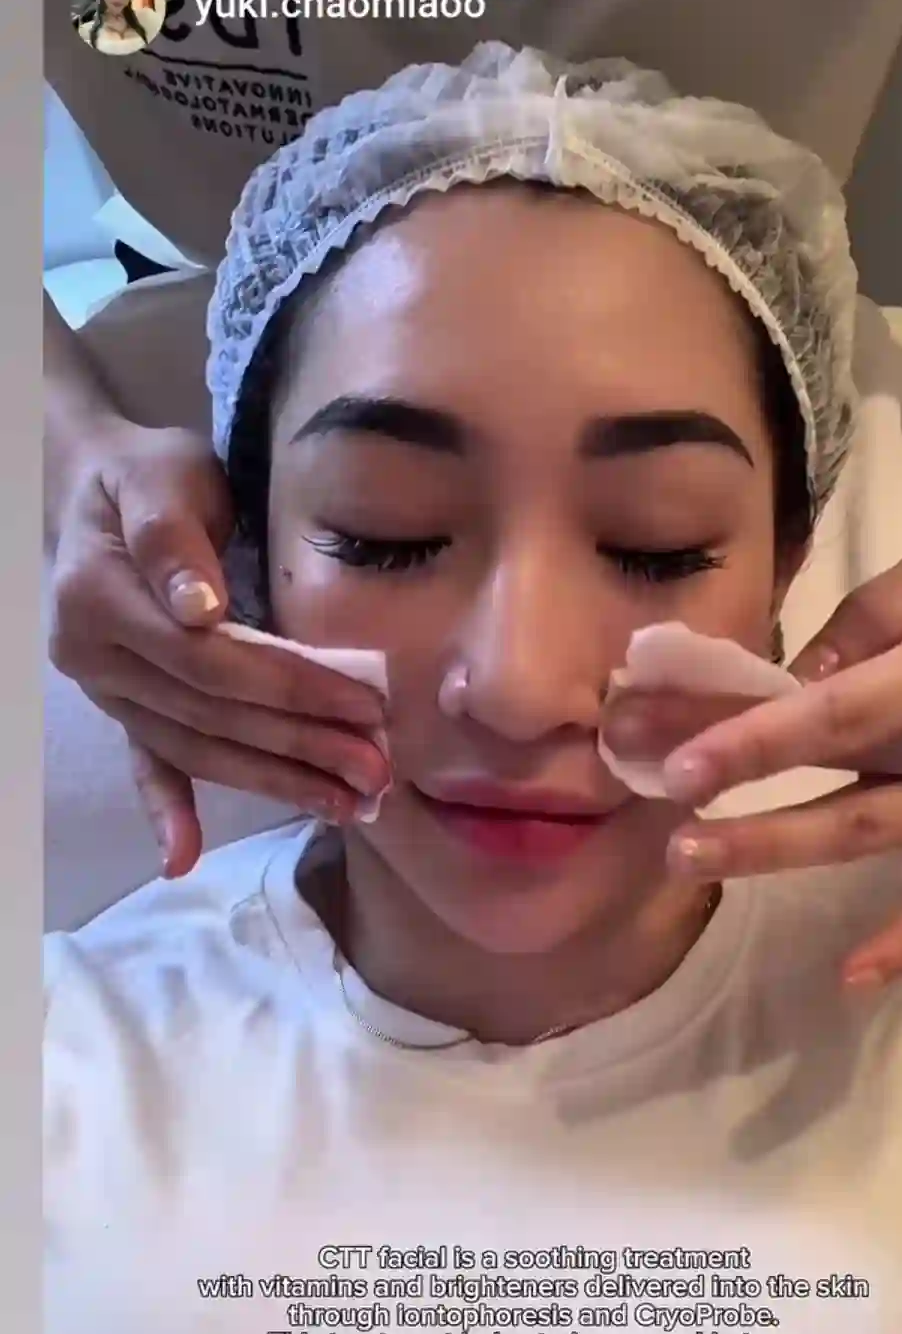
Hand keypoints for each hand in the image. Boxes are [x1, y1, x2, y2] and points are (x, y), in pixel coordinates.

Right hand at [48, 419, 389, 875]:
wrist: (92, 489)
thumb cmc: (142, 476)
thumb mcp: (162, 477)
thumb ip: (175, 537)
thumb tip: (200, 606)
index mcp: (101, 601)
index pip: (211, 662)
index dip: (289, 687)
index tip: (364, 704)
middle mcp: (96, 658)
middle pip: (212, 715)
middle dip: (301, 747)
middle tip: (378, 772)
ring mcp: (108, 691)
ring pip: (196, 748)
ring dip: (271, 781)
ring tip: (346, 804)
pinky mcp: (122, 706)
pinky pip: (146, 762)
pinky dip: (164, 809)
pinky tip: (183, 857)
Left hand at [602, 531, 901, 985]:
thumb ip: (873, 612)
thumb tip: (793, 676)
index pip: (841, 712)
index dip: (757, 737)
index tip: (681, 756)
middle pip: (835, 772)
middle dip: (737, 787)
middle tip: (656, 794)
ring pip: (863, 837)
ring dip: (770, 849)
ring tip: (686, 856)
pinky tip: (850, 977)